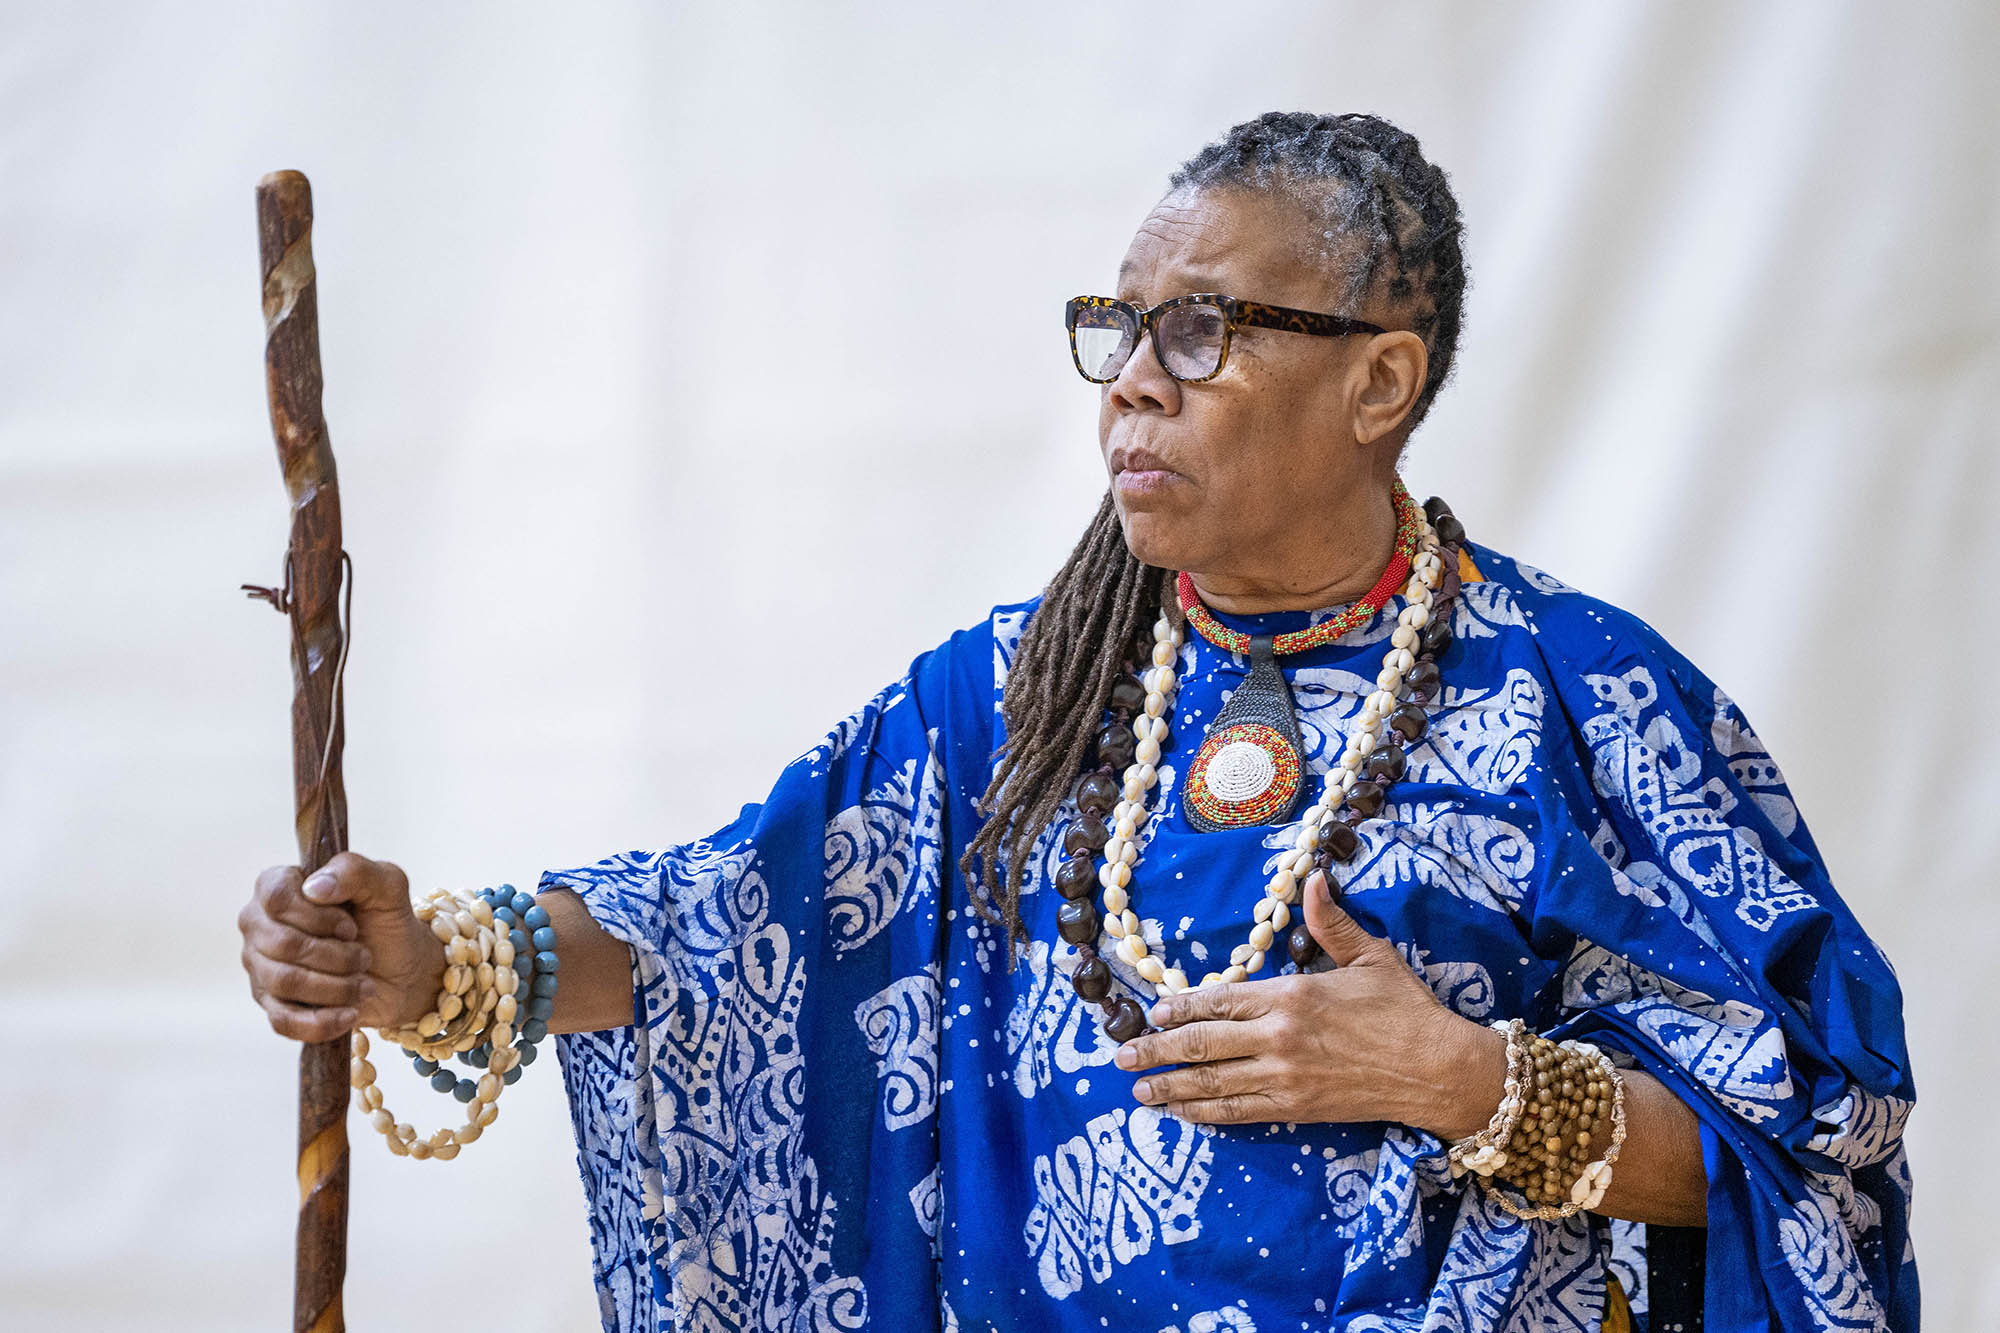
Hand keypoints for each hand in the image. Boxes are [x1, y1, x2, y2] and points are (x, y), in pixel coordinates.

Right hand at [238, 851, 444, 1042]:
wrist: (403, 970)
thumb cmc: (387, 921)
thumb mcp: (387, 886)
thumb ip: (355, 871)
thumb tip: (314, 887)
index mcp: (279, 886)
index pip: (277, 897)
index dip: (319, 917)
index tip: (351, 926)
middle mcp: (260, 924)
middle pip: (282, 944)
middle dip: (336, 956)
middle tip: (364, 956)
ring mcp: (261, 966)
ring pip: (284, 982)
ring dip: (336, 987)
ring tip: (362, 983)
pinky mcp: (272, 1004)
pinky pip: (282, 1021)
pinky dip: (322, 1021)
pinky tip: (350, 1013)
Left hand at [1114, 870, 1505, 1133]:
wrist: (1438, 1068)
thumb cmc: (1406, 1009)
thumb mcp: (1370, 955)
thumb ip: (1331, 920)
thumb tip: (1312, 877)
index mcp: (1291, 995)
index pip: (1221, 1001)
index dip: (1181, 1008)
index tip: (1152, 1012)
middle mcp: (1278, 1038)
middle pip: (1203, 1045)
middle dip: (1157, 1050)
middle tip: (1123, 1056)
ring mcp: (1284, 1078)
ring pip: (1212, 1083)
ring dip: (1170, 1087)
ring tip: (1139, 1090)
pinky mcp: (1296, 1109)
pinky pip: (1239, 1112)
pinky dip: (1207, 1113)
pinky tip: (1183, 1113)